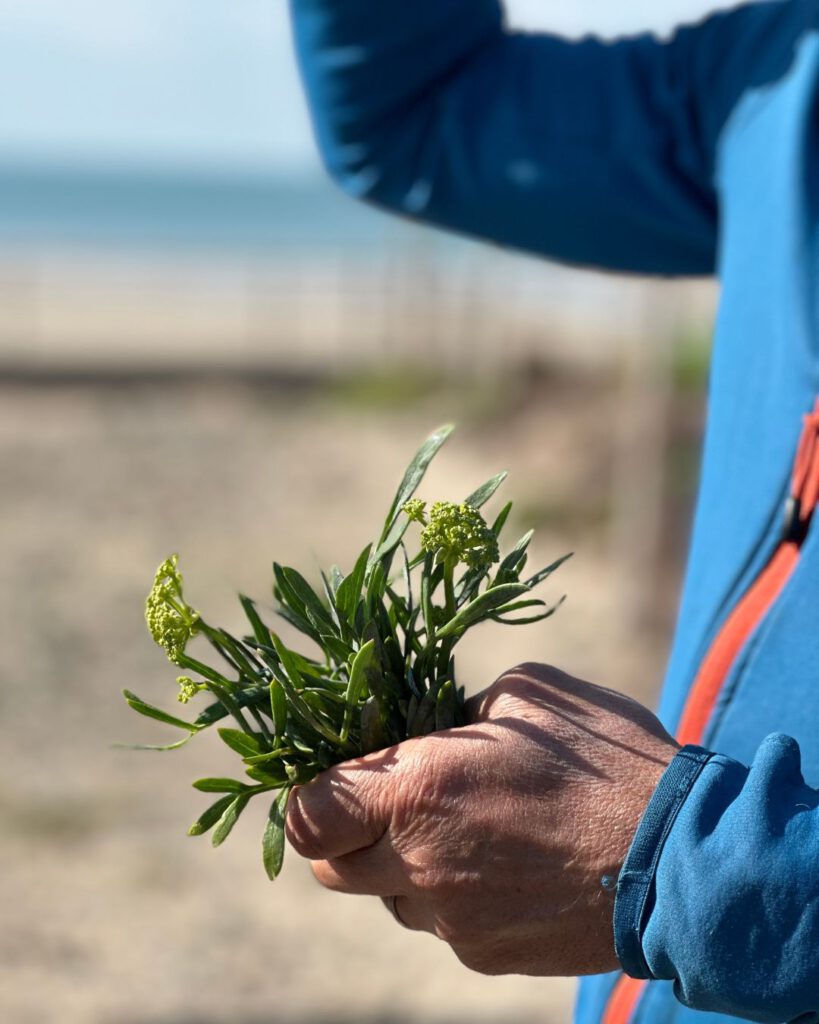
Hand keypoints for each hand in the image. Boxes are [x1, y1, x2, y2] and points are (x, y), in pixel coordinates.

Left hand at [285, 663, 678, 975]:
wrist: (679, 858)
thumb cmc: (602, 758)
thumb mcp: (524, 694)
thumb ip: (457, 712)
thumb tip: (432, 726)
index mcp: (418, 790)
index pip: (308, 817)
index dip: (308, 799)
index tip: (334, 781)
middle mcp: (420, 863)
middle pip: (330, 868)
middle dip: (346, 836)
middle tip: (392, 803)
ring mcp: (453, 919)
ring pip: (390, 899)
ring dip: (404, 867)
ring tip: (467, 830)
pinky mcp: (486, 954)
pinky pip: (444, 925)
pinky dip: (455, 896)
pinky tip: (508, 865)